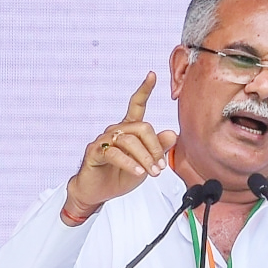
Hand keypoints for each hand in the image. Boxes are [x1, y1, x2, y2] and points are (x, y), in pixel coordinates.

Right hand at [62, 72, 176, 224]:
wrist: (98, 192)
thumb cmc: (120, 175)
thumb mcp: (146, 163)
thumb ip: (158, 149)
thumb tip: (173, 133)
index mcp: (128, 129)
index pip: (136, 105)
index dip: (144, 90)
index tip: (152, 75)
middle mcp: (116, 130)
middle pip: (142, 127)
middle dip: (156, 148)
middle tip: (161, 167)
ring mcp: (104, 140)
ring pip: (130, 141)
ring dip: (146, 158)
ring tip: (153, 172)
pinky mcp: (95, 152)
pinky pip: (115, 153)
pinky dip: (130, 163)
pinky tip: (139, 171)